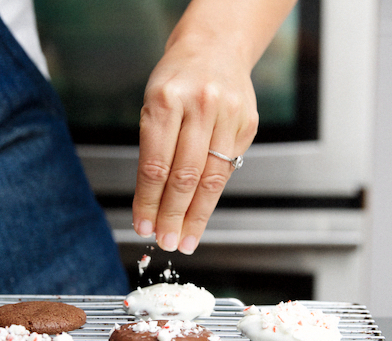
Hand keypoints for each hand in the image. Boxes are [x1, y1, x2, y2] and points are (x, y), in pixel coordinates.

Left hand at [132, 0, 295, 254]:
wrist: (215, 47)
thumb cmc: (177, 80)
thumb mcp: (153, 104)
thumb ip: (154, 150)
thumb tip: (151, 204)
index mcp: (167, 100)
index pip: (155, 165)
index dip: (148, 202)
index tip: (143, 227)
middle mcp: (200, 106)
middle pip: (184, 176)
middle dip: (173, 216)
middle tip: (166, 241)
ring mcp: (228, 115)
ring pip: (211, 178)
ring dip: (196, 216)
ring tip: (185, 239)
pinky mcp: (248, 124)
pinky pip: (228, 168)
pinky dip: (212, 195)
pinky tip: (201, 212)